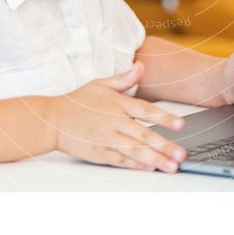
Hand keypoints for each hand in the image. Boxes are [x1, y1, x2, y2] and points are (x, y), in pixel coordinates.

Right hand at [50, 61, 187, 171]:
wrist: (52, 119)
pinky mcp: (98, 152)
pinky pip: (120, 160)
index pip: (146, 110)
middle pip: (143, 135)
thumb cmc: (78, 101)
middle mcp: (113, 122)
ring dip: (155, 160)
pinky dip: (135, 165)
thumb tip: (141, 66)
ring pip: (134, 151)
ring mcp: (106, 138)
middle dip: (165, 146)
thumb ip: (124, 79)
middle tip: (181, 154)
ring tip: (171, 166)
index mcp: (117, 104)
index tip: (181, 124)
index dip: (165, 117)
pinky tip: (149, 169)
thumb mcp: (100, 84)